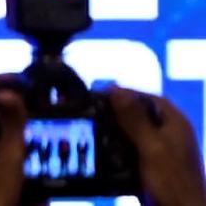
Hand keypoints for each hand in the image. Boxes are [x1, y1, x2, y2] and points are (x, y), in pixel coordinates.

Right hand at [102, 85, 205, 205]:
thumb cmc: (171, 180)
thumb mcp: (151, 146)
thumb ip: (135, 118)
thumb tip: (116, 89)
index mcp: (176, 125)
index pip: (149, 98)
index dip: (126, 93)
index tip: (101, 93)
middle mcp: (171, 135)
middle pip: (141, 115)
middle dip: (118, 113)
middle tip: (94, 111)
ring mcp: (163, 152)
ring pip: (135, 134)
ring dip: (117, 132)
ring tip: (95, 131)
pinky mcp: (154, 168)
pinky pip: (133, 151)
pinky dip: (119, 150)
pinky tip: (106, 152)